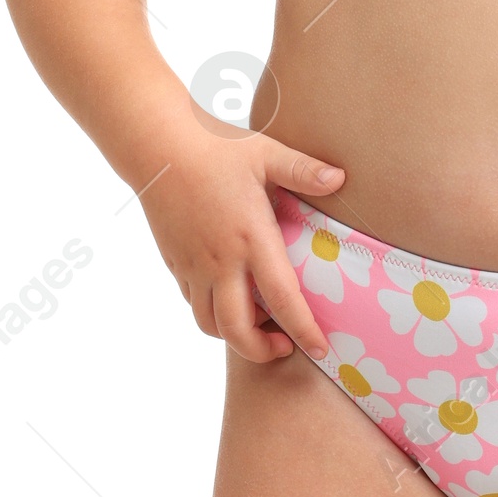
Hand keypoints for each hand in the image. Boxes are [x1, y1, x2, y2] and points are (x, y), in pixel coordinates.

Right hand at [138, 114, 346, 361]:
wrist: (156, 145)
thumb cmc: (215, 146)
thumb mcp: (265, 153)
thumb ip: (303, 170)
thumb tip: (341, 178)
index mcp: (251, 238)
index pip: (282, 299)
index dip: (303, 330)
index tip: (320, 349)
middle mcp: (221, 261)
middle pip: (236, 330)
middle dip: (262, 351)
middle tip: (284, 346)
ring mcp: (194, 265)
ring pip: (209, 324)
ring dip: (235, 335)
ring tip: (258, 322)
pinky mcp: (175, 263)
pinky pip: (193, 303)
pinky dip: (213, 313)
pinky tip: (231, 297)